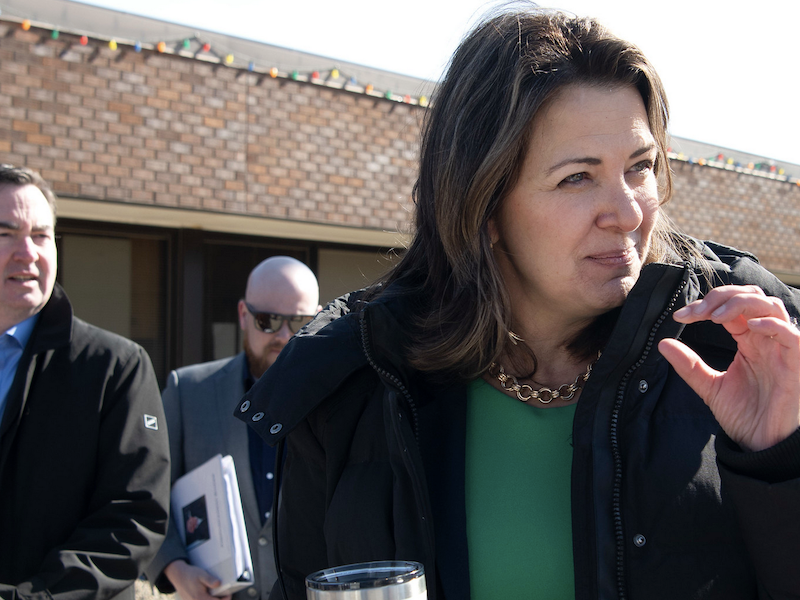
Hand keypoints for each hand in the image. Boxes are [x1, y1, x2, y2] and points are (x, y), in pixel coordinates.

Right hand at [164, 560, 231, 599]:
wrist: (178, 576)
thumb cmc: (190, 574)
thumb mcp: (201, 574)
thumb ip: (210, 580)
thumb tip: (218, 584)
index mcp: (200, 597)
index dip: (225, 599)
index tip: (228, 594)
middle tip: (224, 595)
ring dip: (213, 599)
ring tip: (217, 595)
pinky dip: (207, 599)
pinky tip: (209, 595)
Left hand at [658, 285, 799, 451]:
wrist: (762, 445)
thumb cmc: (743, 415)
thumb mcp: (709, 386)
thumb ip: (689, 365)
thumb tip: (662, 343)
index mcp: (748, 340)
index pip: (731, 307)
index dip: (706, 304)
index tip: (681, 315)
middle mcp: (766, 339)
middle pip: (752, 297)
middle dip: (722, 296)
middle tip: (699, 312)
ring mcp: (782, 350)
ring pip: (772, 307)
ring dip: (742, 304)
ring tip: (717, 316)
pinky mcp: (796, 364)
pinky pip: (793, 335)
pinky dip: (772, 324)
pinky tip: (749, 327)